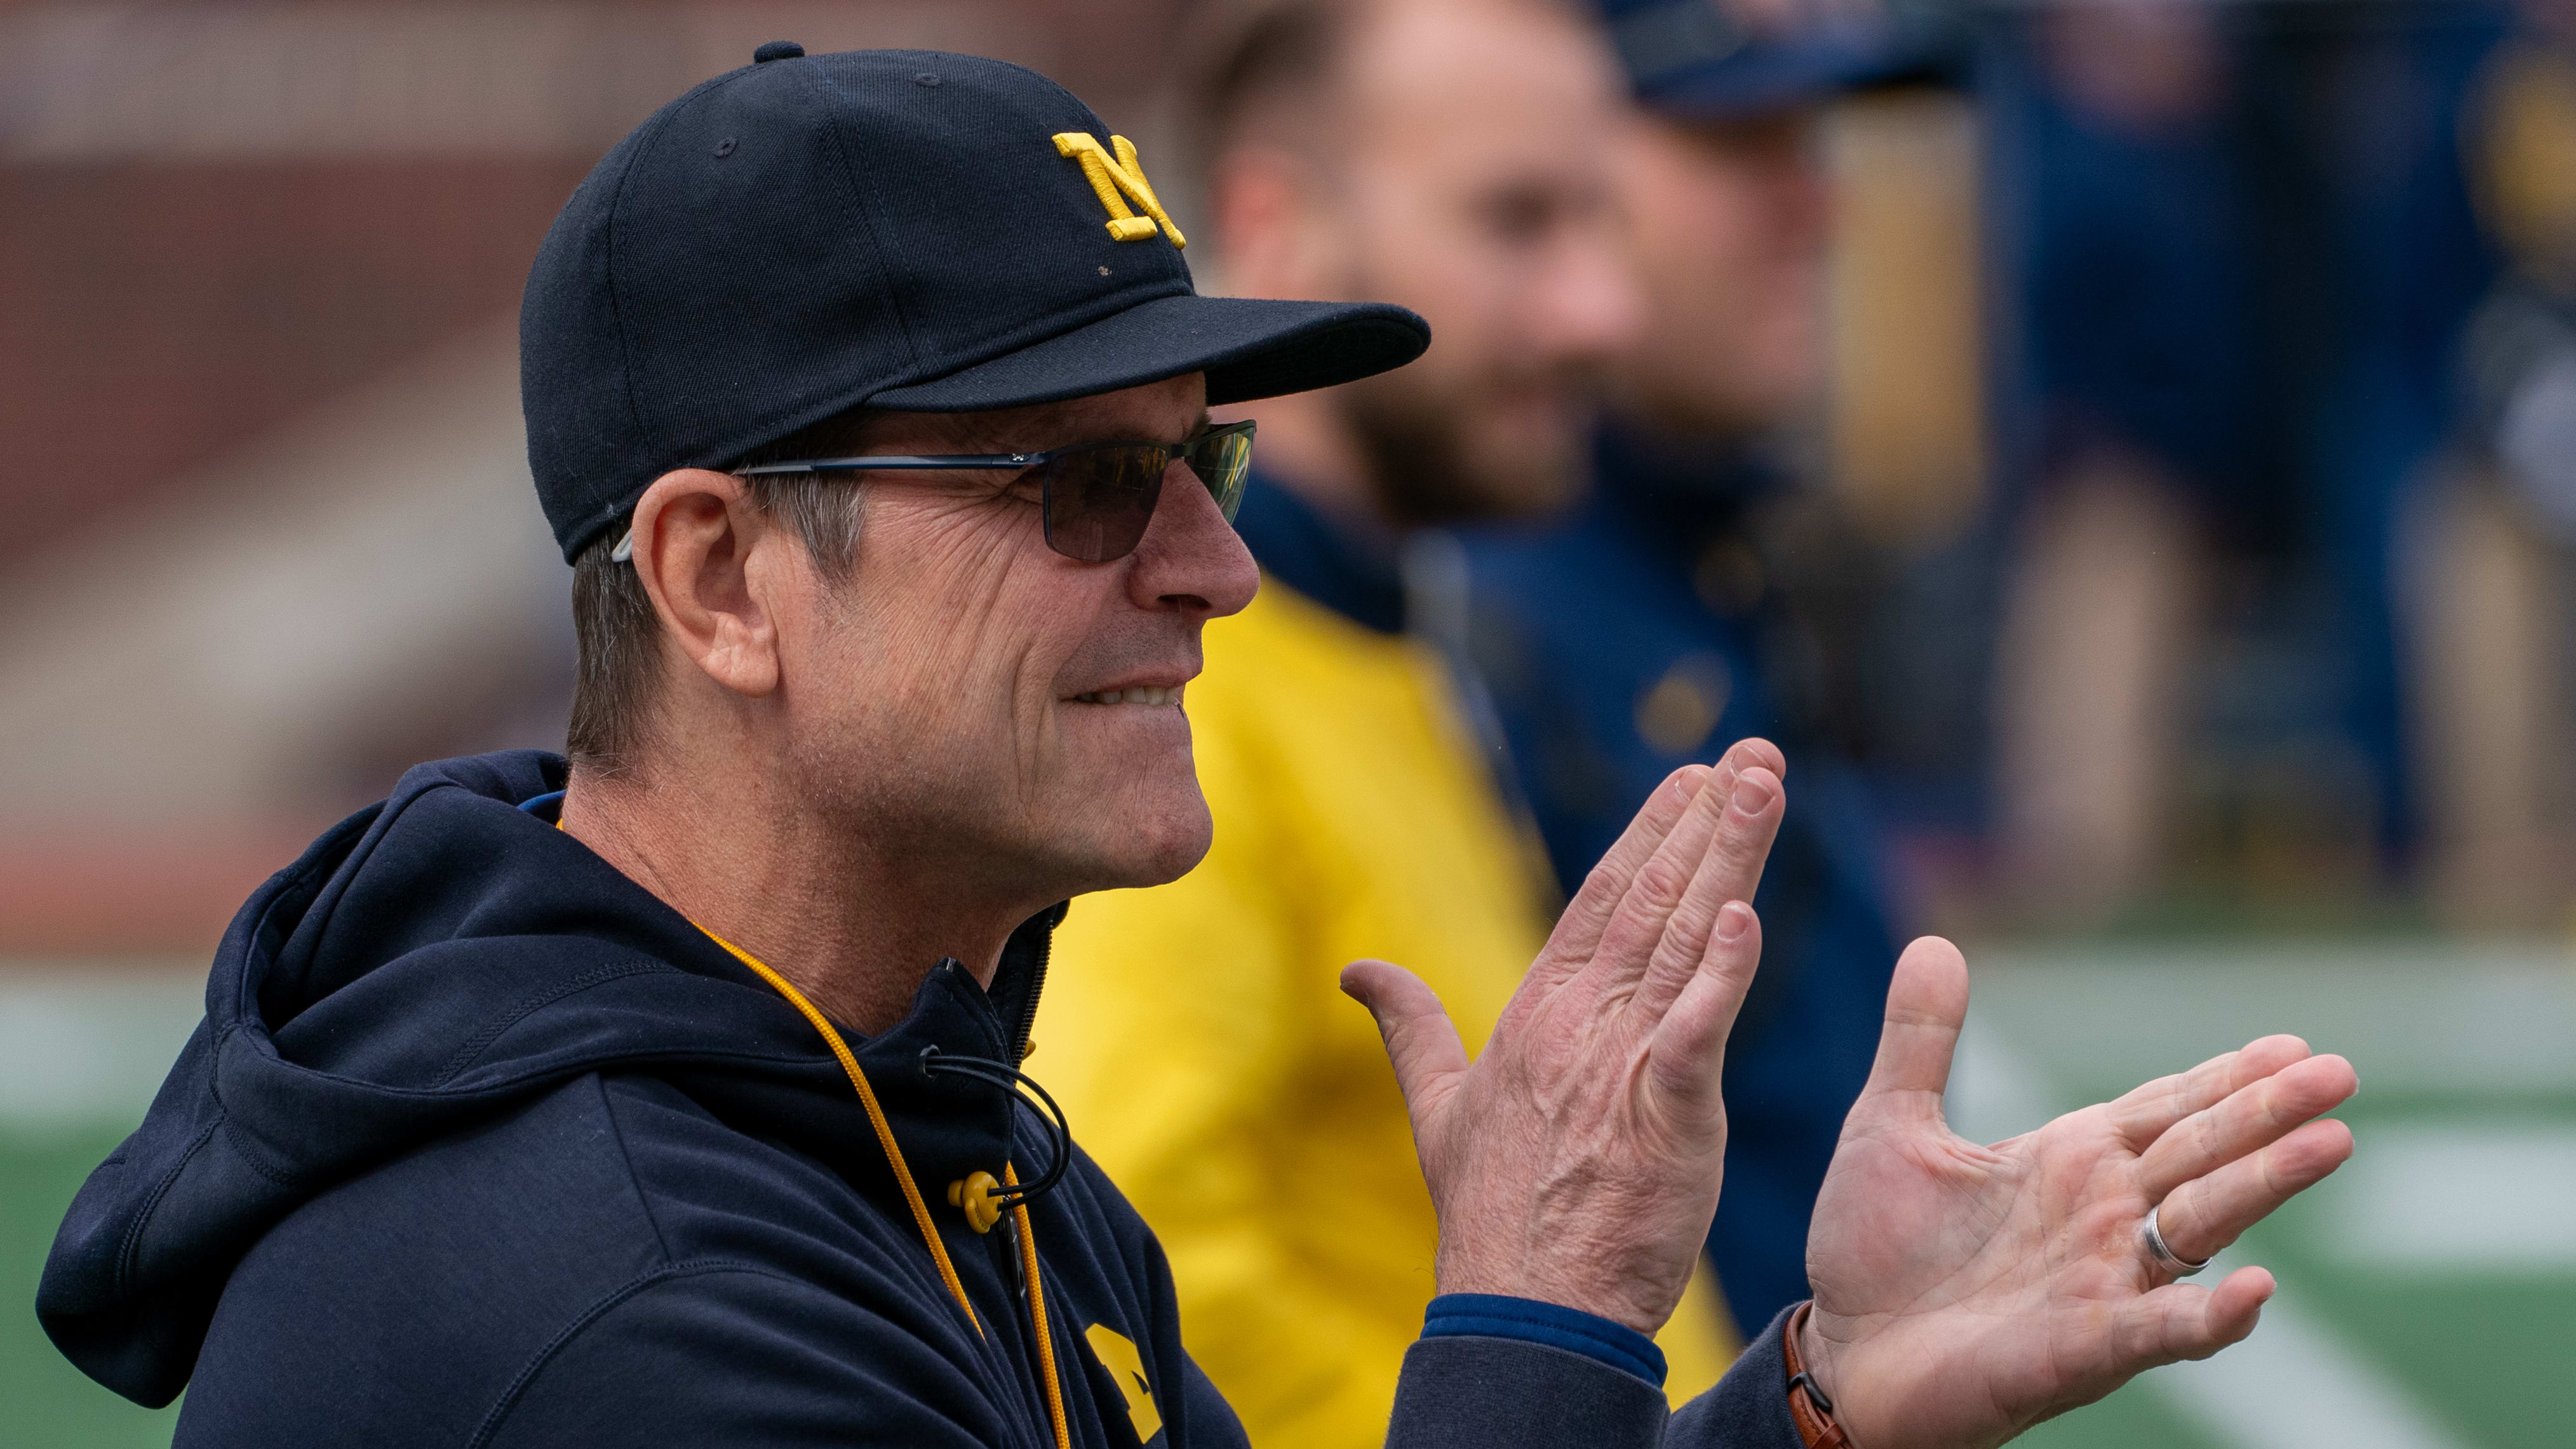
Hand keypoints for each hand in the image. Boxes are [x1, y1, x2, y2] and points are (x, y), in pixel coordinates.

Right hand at [1343, 739, 1787, 1331]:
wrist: (1524, 1307)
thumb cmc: (1490, 1215)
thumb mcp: (1437, 1107)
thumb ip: (1408, 1029)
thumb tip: (1355, 974)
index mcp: (1536, 1015)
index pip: (1602, 900)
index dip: (1649, 835)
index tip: (1693, 779)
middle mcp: (1580, 1023)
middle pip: (1651, 899)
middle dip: (1706, 821)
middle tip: (1754, 754)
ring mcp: (1620, 1064)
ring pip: (1684, 939)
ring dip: (1730, 857)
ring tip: (1765, 784)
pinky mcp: (1663, 1115)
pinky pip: (1697, 1031)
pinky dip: (1723, 974)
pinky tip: (1748, 915)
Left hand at [1802, 938, 2358, 1448]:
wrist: (1840, 1352)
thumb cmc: (1874, 1249)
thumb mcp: (1891, 1126)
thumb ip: (1920, 1042)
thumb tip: (1931, 942)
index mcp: (2069, 1159)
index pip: (2168, 1108)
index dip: (2228, 1077)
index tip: (2293, 1044)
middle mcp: (2103, 1217)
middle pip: (2203, 1153)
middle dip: (2268, 1113)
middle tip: (2340, 1073)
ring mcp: (2102, 1283)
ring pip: (2202, 1225)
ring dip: (2264, 1184)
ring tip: (2332, 1141)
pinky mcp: (2081, 1348)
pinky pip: (2160, 1331)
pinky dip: (2208, 1315)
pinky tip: (2256, 1288)